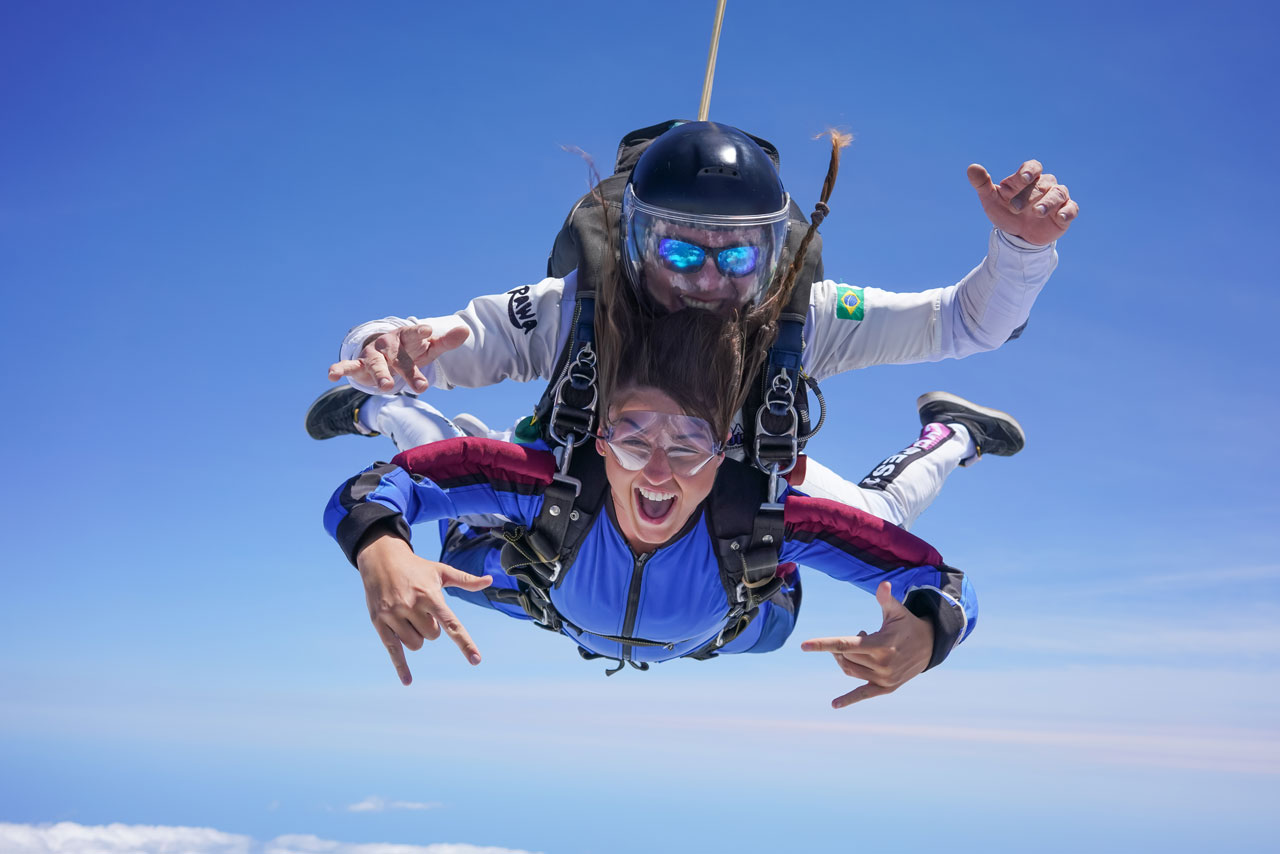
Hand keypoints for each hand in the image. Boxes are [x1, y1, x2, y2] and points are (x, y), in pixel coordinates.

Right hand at [329, 324, 469, 392]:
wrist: (385, 352)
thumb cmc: (410, 351)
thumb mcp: (428, 348)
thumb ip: (445, 341)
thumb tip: (466, 329)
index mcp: (406, 339)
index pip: (414, 334)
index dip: (420, 333)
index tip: (428, 331)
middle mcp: (389, 346)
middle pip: (399, 358)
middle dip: (407, 370)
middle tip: (420, 386)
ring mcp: (374, 355)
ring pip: (376, 365)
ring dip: (380, 375)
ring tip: (385, 388)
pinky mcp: (360, 366)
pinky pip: (348, 366)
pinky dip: (339, 368)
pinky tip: (331, 374)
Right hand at [355, 532, 492, 684]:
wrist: (381, 558)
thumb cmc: (416, 566)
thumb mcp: (440, 571)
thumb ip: (465, 580)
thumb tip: (489, 580)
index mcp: (430, 595)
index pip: (451, 624)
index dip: (465, 643)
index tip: (476, 660)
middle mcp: (412, 606)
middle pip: (432, 636)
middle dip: (431, 627)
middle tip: (422, 609)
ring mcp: (394, 615)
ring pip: (415, 645)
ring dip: (417, 637)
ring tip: (409, 616)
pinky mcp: (379, 622)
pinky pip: (393, 650)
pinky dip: (401, 667)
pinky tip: (408, 681)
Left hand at [801, 581, 933, 708]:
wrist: (929, 646)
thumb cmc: (908, 624)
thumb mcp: (898, 611)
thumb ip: (886, 599)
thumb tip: (884, 584)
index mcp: (882, 644)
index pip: (846, 645)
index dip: (824, 644)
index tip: (804, 645)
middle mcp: (882, 664)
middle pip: (845, 657)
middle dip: (842, 645)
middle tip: (861, 633)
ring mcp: (885, 678)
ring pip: (850, 670)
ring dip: (845, 658)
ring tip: (862, 647)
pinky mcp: (887, 688)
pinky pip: (863, 694)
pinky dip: (849, 699)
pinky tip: (834, 705)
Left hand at [967, 160, 1078, 244]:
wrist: (1018, 235)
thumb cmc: (1006, 211)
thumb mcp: (991, 200)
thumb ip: (982, 184)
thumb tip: (972, 167)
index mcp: (1027, 178)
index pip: (1032, 167)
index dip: (1028, 171)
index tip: (1023, 179)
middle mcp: (1045, 185)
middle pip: (1043, 183)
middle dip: (1029, 195)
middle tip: (1015, 209)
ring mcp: (1056, 198)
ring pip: (1058, 193)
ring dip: (1048, 202)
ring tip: (1036, 213)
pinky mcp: (1065, 213)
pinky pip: (1071, 209)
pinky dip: (1067, 211)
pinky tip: (1060, 217)